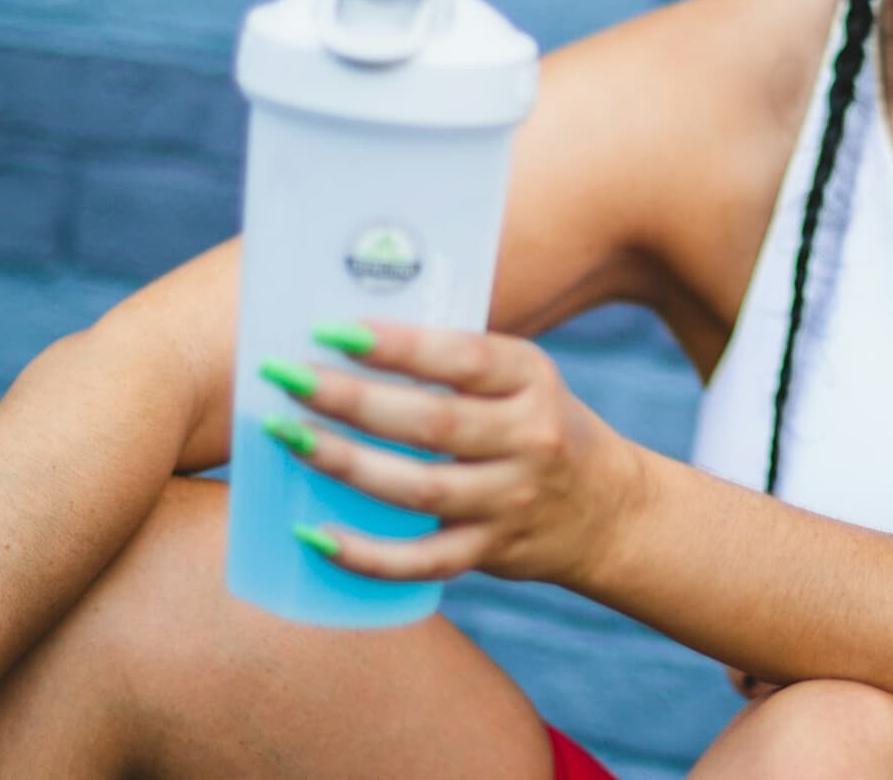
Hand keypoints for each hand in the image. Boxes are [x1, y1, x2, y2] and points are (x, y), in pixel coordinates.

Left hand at [258, 321, 641, 588]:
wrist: (607, 509)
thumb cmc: (534, 425)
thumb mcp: (519, 381)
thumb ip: (455, 365)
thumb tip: (344, 341)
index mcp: (532, 379)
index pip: (464, 356)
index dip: (398, 345)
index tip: (332, 330)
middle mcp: (529, 438)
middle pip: (432, 422)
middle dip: (352, 399)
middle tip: (286, 378)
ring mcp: (511, 501)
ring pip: (419, 489)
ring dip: (346, 464)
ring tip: (288, 437)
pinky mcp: (491, 552)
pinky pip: (421, 561)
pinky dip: (365, 553)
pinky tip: (312, 533)